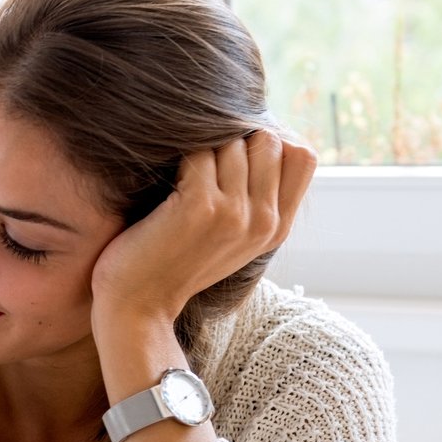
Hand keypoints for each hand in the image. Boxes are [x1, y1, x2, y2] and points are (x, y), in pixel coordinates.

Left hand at [89, 130, 315, 328]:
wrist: (138, 305)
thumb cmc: (176, 263)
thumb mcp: (233, 237)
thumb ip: (257, 198)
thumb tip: (266, 136)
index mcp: (278, 229)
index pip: (303, 156)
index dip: (269, 144)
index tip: (236, 159)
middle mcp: (264, 221)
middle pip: (268, 141)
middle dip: (234, 143)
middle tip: (203, 172)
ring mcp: (235, 213)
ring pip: (231, 142)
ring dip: (203, 153)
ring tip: (182, 188)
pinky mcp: (201, 205)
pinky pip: (198, 153)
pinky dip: (178, 162)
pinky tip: (166, 193)